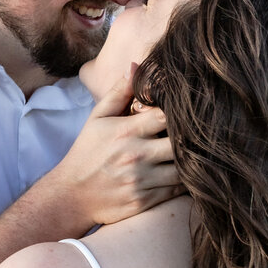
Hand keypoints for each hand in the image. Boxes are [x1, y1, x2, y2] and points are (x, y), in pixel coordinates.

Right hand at [51, 73, 180, 228]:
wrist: (72, 196)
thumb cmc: (87, 153)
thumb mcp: (97, 119)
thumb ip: (118, 92)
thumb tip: (136, 66)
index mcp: (125, 132)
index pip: (165, 115)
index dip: (177, 113)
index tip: (181, 113)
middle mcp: (135, 156)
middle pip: (179, 143)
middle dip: (188, 138)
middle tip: (195, 134)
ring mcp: (140, 180)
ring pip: (182, 168)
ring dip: (189, 161)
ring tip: (191, 153)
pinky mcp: (144, 200)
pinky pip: (176, 190)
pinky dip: (183, 181)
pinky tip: (183, 173)